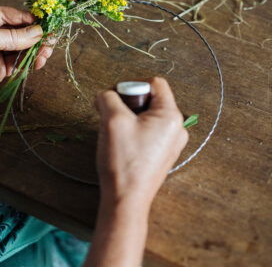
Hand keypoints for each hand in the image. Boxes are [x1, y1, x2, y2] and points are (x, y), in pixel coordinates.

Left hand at [0, 6, 52, 114]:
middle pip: (16, 30)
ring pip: (20, 46)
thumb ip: (14, 35)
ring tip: (46, 53)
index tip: (43, 22)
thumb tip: (39, 32)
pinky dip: (29, 61)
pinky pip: (19, 61)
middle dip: (34, 35)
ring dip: (34, 49)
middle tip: (50, 39)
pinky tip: (38, 62)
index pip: (7, 14)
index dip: (26, 18)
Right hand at [96, 77, 187, 206]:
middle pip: (150, 98)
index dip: (132, 85)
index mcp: (171, 116)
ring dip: (127, 116)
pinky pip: (147, 129)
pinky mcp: (162, 151)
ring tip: (115, 131)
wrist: (126, 199)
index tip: (116, 100)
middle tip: (112, 116)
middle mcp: (176, 127)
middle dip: (127, 102)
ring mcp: (170, 141)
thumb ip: (108, 98)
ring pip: (146, 114)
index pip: (154, 83)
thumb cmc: (123, 162)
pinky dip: (132, 129)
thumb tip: (105, 94)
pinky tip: (120, 142)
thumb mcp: (112, 120)